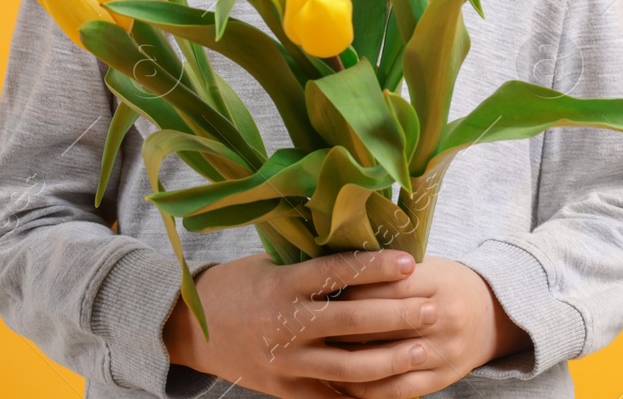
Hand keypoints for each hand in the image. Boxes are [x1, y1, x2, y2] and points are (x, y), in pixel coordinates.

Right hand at [163, 249, 438, 398]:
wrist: (191, 329)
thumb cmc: (238, 285)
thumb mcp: (270, 265)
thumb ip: (312, 263)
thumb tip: (364, 239)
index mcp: (282, 284)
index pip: (336, 272)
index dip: (375, 267)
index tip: (411, 262)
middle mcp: (284, 324)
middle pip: (351, 323)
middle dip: (396, 317)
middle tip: (431, 310)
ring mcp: (284, 362)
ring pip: (347, 368)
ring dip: (390, 361)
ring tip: (422, 351)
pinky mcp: (283, 390)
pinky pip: (330, 397)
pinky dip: (363, 395)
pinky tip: (394, 388)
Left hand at [325, 257, 530, 398]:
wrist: (491, 315)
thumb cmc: (444, 284)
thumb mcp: (425, 265)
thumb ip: (388, 269)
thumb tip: (334, 267)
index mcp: (438, 281)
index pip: (385, 286)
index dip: (351, 288)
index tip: (323, 289)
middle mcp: (444, 316)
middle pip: (381, 323)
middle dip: (341, 325)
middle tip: (312, 323)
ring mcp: (444, 350)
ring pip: (385, 359)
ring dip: (347, 359)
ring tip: (317, 352)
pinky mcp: (442, 378)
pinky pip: (396, 390)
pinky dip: (365, 389)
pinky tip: (341, 381)